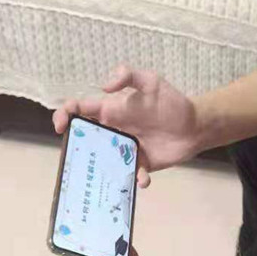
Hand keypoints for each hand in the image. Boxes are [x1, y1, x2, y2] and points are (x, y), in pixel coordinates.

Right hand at [53, 66, 202, 186]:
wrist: (195, 126)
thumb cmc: (171, 102)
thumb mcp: (151, 82)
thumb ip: (129, 76)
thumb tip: (104, 86)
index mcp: (110, 111)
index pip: (79, 111)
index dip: (64, 115)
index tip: (62, 125)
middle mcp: (112, 132)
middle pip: (84, 140)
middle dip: (75, 149)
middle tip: (78, 156)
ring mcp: (123, 150)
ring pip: (102, 163)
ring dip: (100, 170)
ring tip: (106, 174)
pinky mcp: (138, 165)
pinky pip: (130, 176)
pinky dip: (135, 179)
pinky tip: (143, 179)